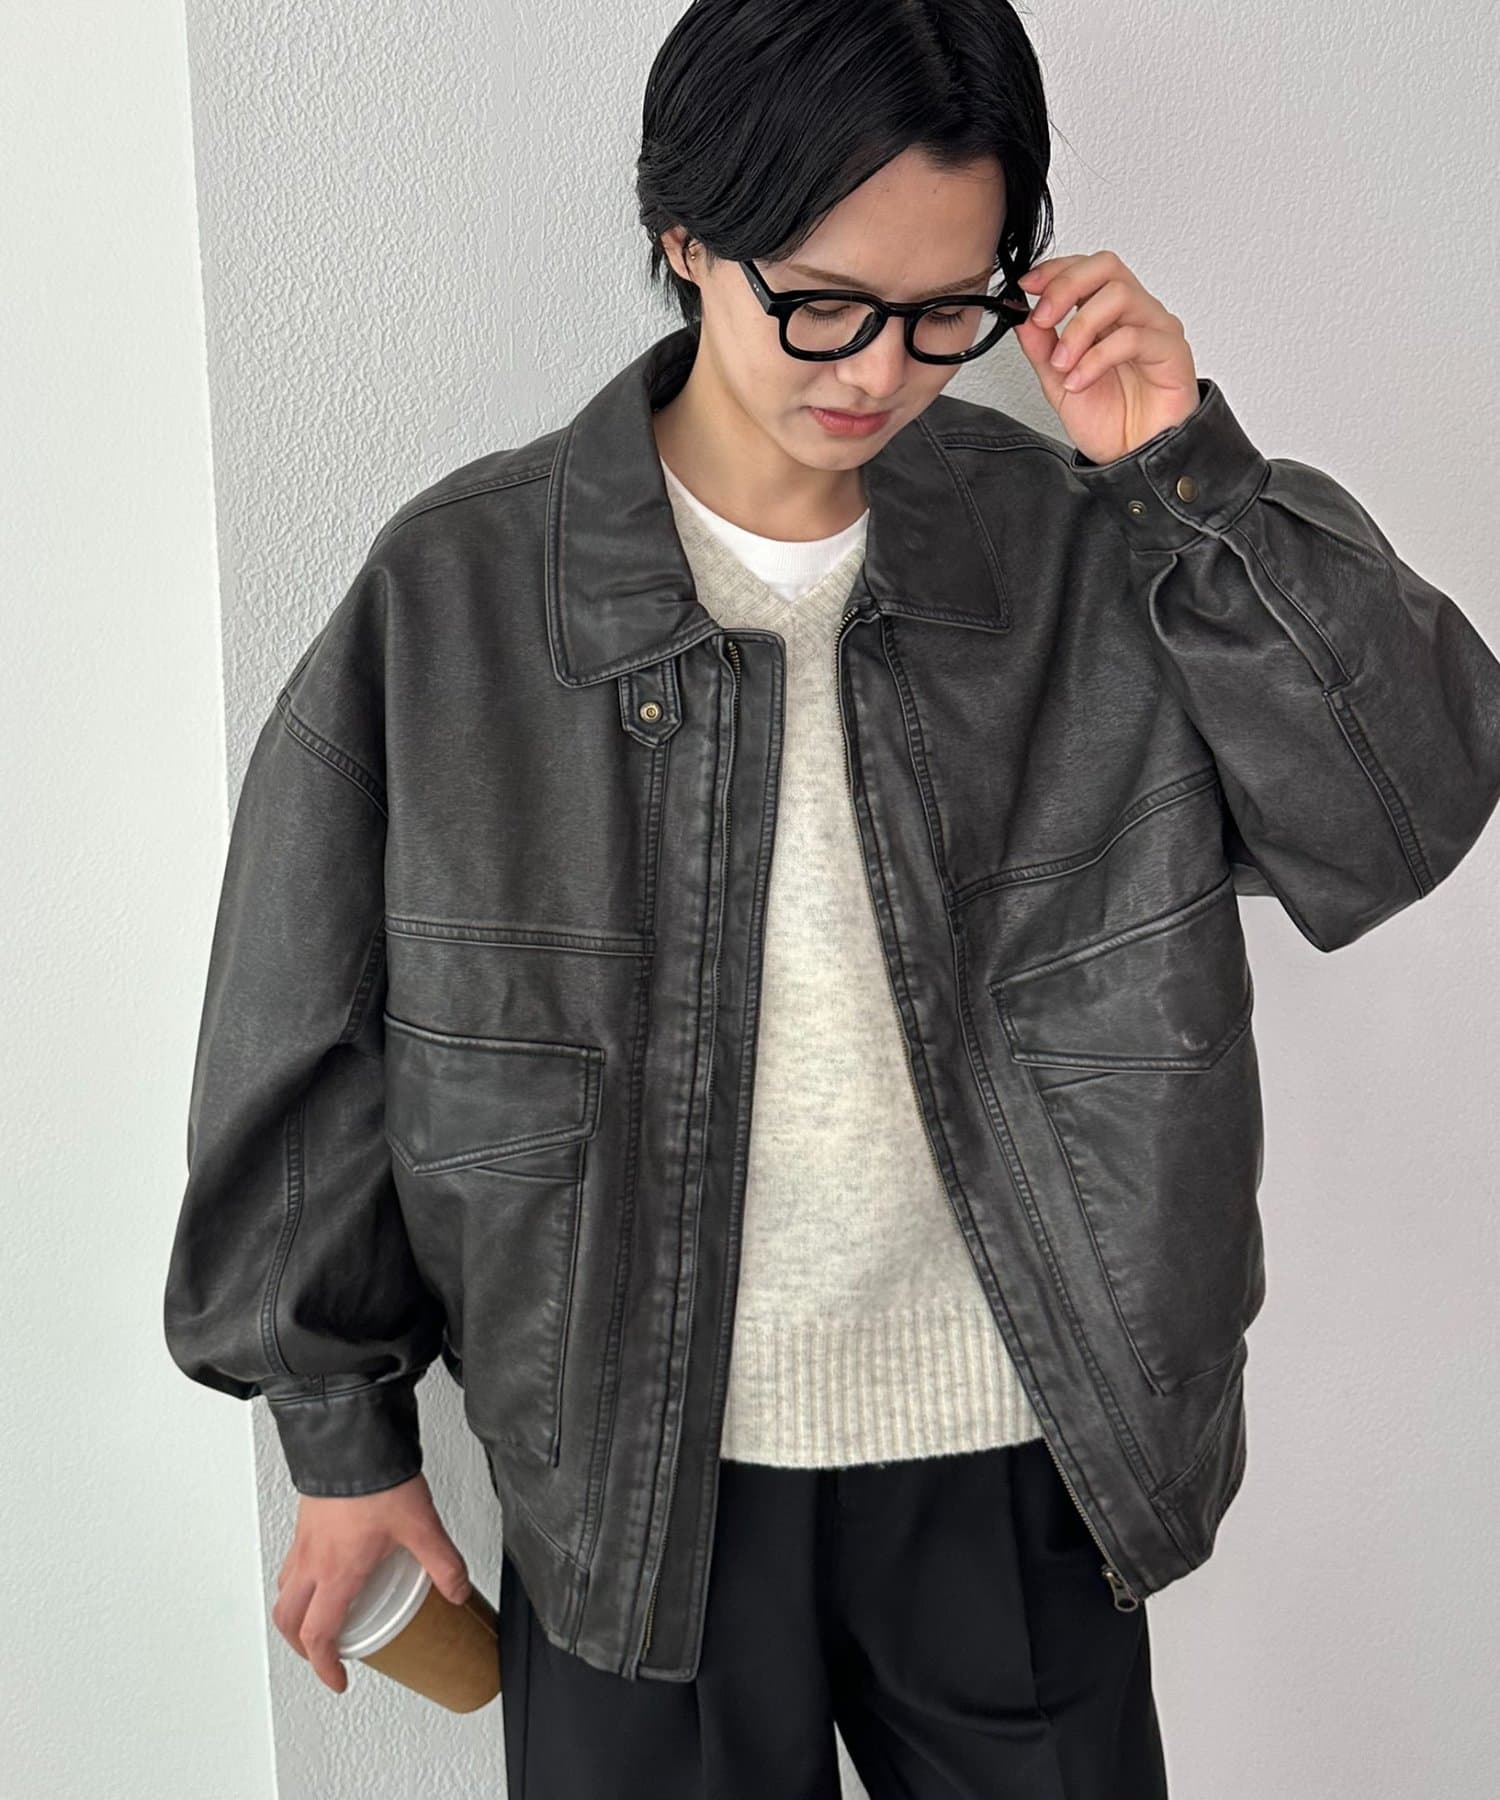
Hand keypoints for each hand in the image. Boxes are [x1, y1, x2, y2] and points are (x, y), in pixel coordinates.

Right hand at [271, 1472, 471, 1693]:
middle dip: (303, 1647)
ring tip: (321, 1617)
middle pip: (288, 1621)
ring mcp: (303, 1540)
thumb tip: (458, 1592)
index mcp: (337, 1573)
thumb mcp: (422, 1526)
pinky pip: (290, 1562)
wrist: (353, 1437)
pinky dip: (298, 1581)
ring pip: (284, 1590)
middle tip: (325, 1655)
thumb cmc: (378, 1479)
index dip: (325, 1666)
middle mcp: (312, 1561)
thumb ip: (443, 1563)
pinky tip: (325, 1570)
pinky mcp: (305, 1520)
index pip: (319, 1635)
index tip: (338, 1679)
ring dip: (296, 1614)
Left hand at [1012, 250, 1199, 463]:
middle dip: (1066, 286)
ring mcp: (1157, 329)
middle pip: (1106, 266)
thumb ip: (1042, 350)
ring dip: (1079, 327)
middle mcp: (1136, 314)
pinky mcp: (1173, 352)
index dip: (1056, 270)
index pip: (1087, 269)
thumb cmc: (1109, 423)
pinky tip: (1080, 381)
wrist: (1134, 460)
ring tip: (1062, 364)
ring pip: (1119, 295)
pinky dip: (1097, 358)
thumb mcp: (1059, 384)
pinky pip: (1134, 337)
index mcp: (1109, 316)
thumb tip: (1022, 318)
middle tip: (1042, 319)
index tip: (1026, 287)